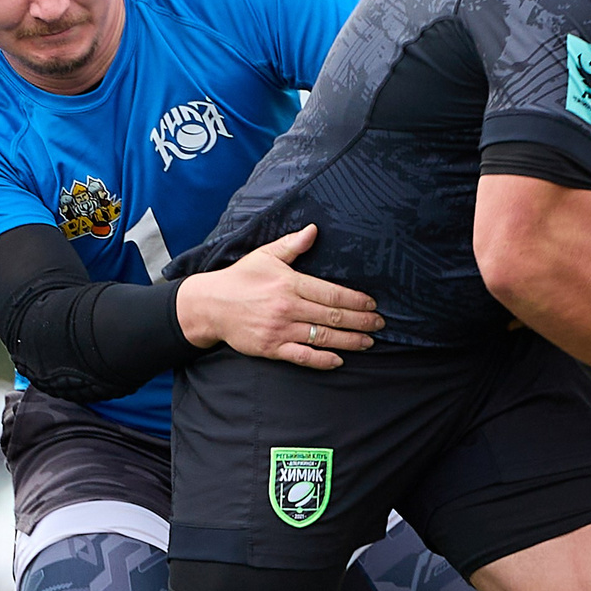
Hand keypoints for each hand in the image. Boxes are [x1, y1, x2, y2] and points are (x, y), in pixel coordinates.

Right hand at [175, 224, 382, 369]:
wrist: (210, 305)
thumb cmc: (240, 279)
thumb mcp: (265, 255)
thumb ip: (292, 245)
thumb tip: (314, 230)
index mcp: (289, 284)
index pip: (331, 293)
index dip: (355, 300)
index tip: (372, 304)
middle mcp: (287, 308)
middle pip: (332, 317)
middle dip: (360, 321)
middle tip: (379, 323)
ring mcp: (279, 330)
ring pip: (322, 338)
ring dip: (349, 341)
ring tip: (368, 342)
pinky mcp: (271, 348)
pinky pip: (302, 356)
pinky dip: (322, 360)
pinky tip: (338, 360)